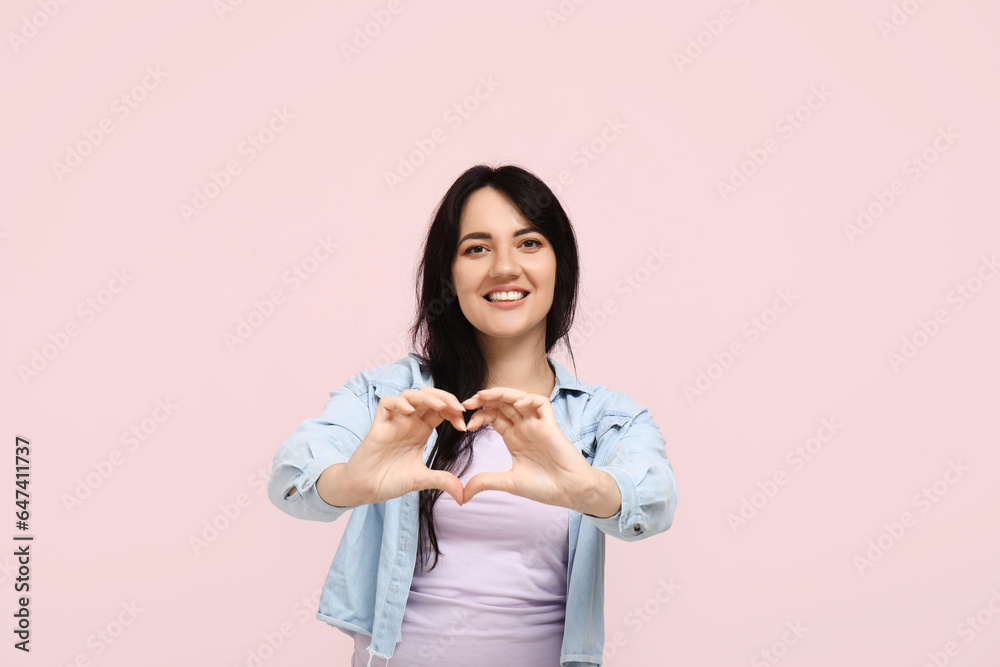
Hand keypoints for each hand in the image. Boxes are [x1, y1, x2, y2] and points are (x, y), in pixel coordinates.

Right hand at [335, 386, 467, 505]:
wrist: (366, 489)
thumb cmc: (390, 481)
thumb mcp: (422, 480)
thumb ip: (442, 481)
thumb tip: (463, 496)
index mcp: (421, 431)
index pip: (441, 411)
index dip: (454, 412)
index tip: (464, 426)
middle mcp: (409, 422)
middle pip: (429, 397)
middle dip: (446, 398)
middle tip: (459, 409)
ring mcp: (394, 421)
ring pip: (410, 395)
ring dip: (427, 397)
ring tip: (440, 406)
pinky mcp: (379, 424)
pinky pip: (387, 403)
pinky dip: (399, 403)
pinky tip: (410, 412)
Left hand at [460, 387, 598, 509]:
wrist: (570, 492)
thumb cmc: (544, 487)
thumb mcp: (508, 482)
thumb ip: (485, 482)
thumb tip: (462, 495)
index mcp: (514, 438)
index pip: (493, 417)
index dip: (478, 415)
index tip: (465, 424)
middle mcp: (524, 428)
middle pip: (502, 404)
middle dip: (484, 400)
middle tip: (466, 403)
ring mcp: (537, 425)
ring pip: (518, 398)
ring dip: (501, 393)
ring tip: (484, 395)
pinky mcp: (551, 426)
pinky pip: (542, 403)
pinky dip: (529, 399)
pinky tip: (516, 405)